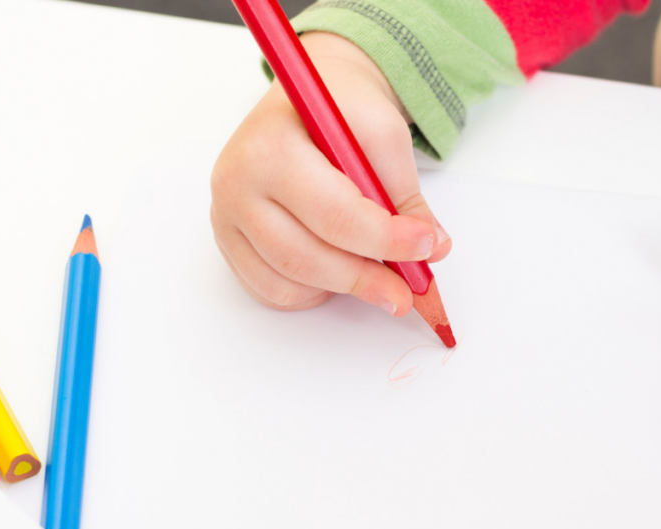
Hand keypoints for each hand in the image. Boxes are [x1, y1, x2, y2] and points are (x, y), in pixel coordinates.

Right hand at [210, 32, 449, 314]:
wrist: (305, 101)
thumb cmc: (340, 111)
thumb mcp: (384, 132)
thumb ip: (406, 193)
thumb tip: (433, 247)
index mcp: (271, 147)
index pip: (333, 213)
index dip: (385, 239)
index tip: (426, 248)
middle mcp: (236, 183)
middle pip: (305, 256)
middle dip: (365, 279)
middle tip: (407, 293)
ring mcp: (227, 216)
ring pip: (288, 281)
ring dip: (341, 289)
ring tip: (379, 281)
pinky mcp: (229, 241)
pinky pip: (270, 290)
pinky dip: (310, 294)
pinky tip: (339, 276)